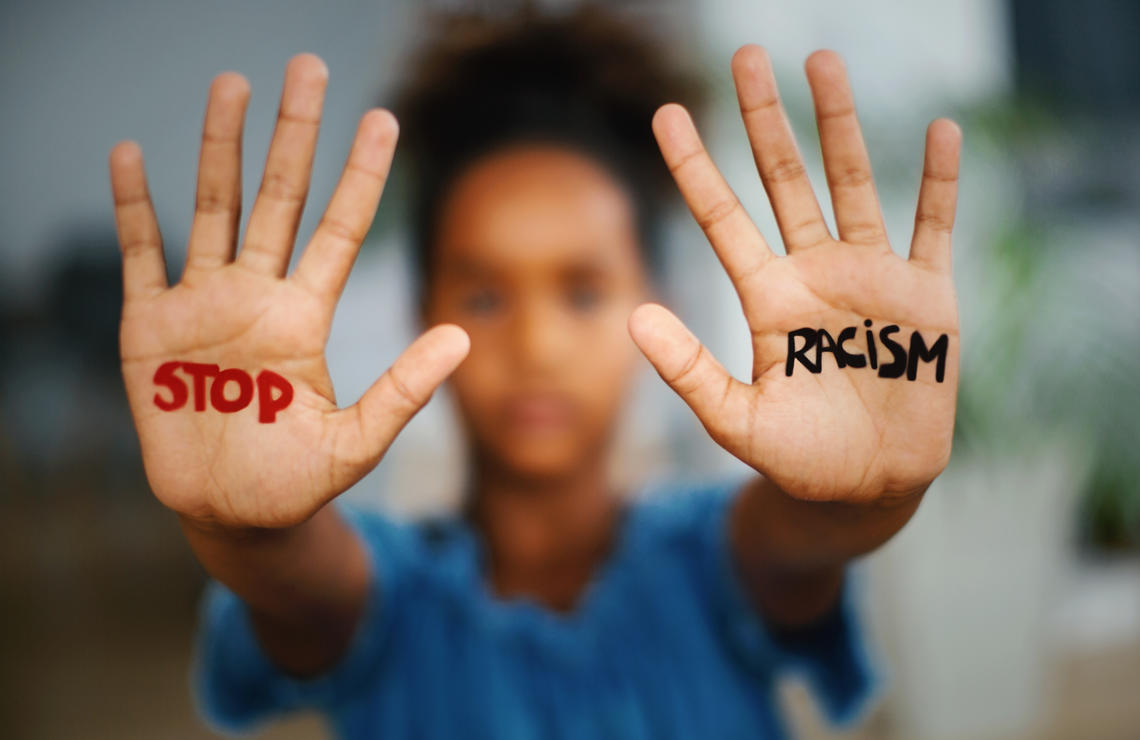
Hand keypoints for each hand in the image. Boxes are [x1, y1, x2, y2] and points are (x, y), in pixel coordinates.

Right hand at [110, 54, 468, 528]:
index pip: (341, 229)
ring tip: (232, 84)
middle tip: (309, 67)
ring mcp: (203, 305)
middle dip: (294, 134)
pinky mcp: (149, 326)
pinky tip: (131, 156)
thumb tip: (463, 337)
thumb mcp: (356, 442)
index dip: (361, 175)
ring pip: (214, 208)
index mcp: (306, 317)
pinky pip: (140, 254)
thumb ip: (403, 391)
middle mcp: (258, 297)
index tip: (384, 118)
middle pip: (280, 198)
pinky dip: (133, 208)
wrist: (230, 515)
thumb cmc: (297, 483)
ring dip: (220, 147)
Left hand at [630, 46, 960, 502]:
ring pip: (851, 185)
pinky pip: (936, 228)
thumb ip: (688, 370)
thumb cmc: (797, 459)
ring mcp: (871, 279)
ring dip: (840, 125)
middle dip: (765, 119)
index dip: (694, 165)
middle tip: (746, 55)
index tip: (666, 112)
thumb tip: (632, 315)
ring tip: (823, 61)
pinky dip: (939, 184)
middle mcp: (813, 274)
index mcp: (766, 299)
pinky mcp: (927, 298)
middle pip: (784, 180)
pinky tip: (940, 132)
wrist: (867, 487)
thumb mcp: (735, 421)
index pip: (722, 217)